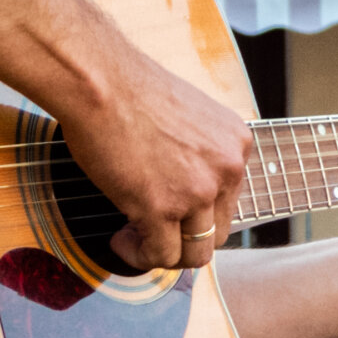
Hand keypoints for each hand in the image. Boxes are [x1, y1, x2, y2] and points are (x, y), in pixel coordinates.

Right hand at [58, 60, 251, 271]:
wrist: (100, 81)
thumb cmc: (131, 91)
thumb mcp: (190, 119)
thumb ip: (199, 152)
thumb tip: (184, 186)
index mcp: (236, 144)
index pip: (228, 201)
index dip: (196, 212)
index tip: (168, 208)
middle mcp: (228, 169)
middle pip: (218, 232)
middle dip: (184, 237)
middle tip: (150, 228)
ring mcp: (198, 191)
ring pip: (195, 253)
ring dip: (163, 252)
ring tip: (133, 236)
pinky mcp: (162, 208)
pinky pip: (160, 256)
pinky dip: (138, 256)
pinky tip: (119, 239)